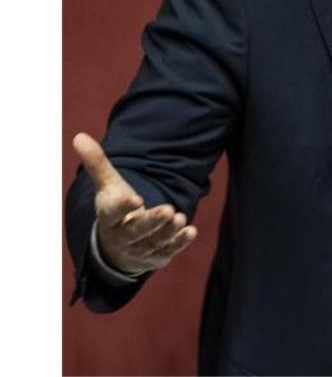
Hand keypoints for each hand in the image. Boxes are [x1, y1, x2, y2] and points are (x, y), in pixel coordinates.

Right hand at [72, 132, 198, 275]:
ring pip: (155, 241)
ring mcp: (140, 248)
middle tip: (167, 210)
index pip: (113, 213)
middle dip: (151, 222)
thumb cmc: (116, 209)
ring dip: (168, 231)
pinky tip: (190, 231)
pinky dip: (179, 243)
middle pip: (136, 231)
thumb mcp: (108, 187)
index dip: (122, 207)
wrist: (117, 248)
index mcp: (109, 217)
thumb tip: (79, 136)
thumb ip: (97, 163)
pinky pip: (168, 251)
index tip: (134, 198)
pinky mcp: (156, 256)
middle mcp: (123, 236)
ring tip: (179, 216)